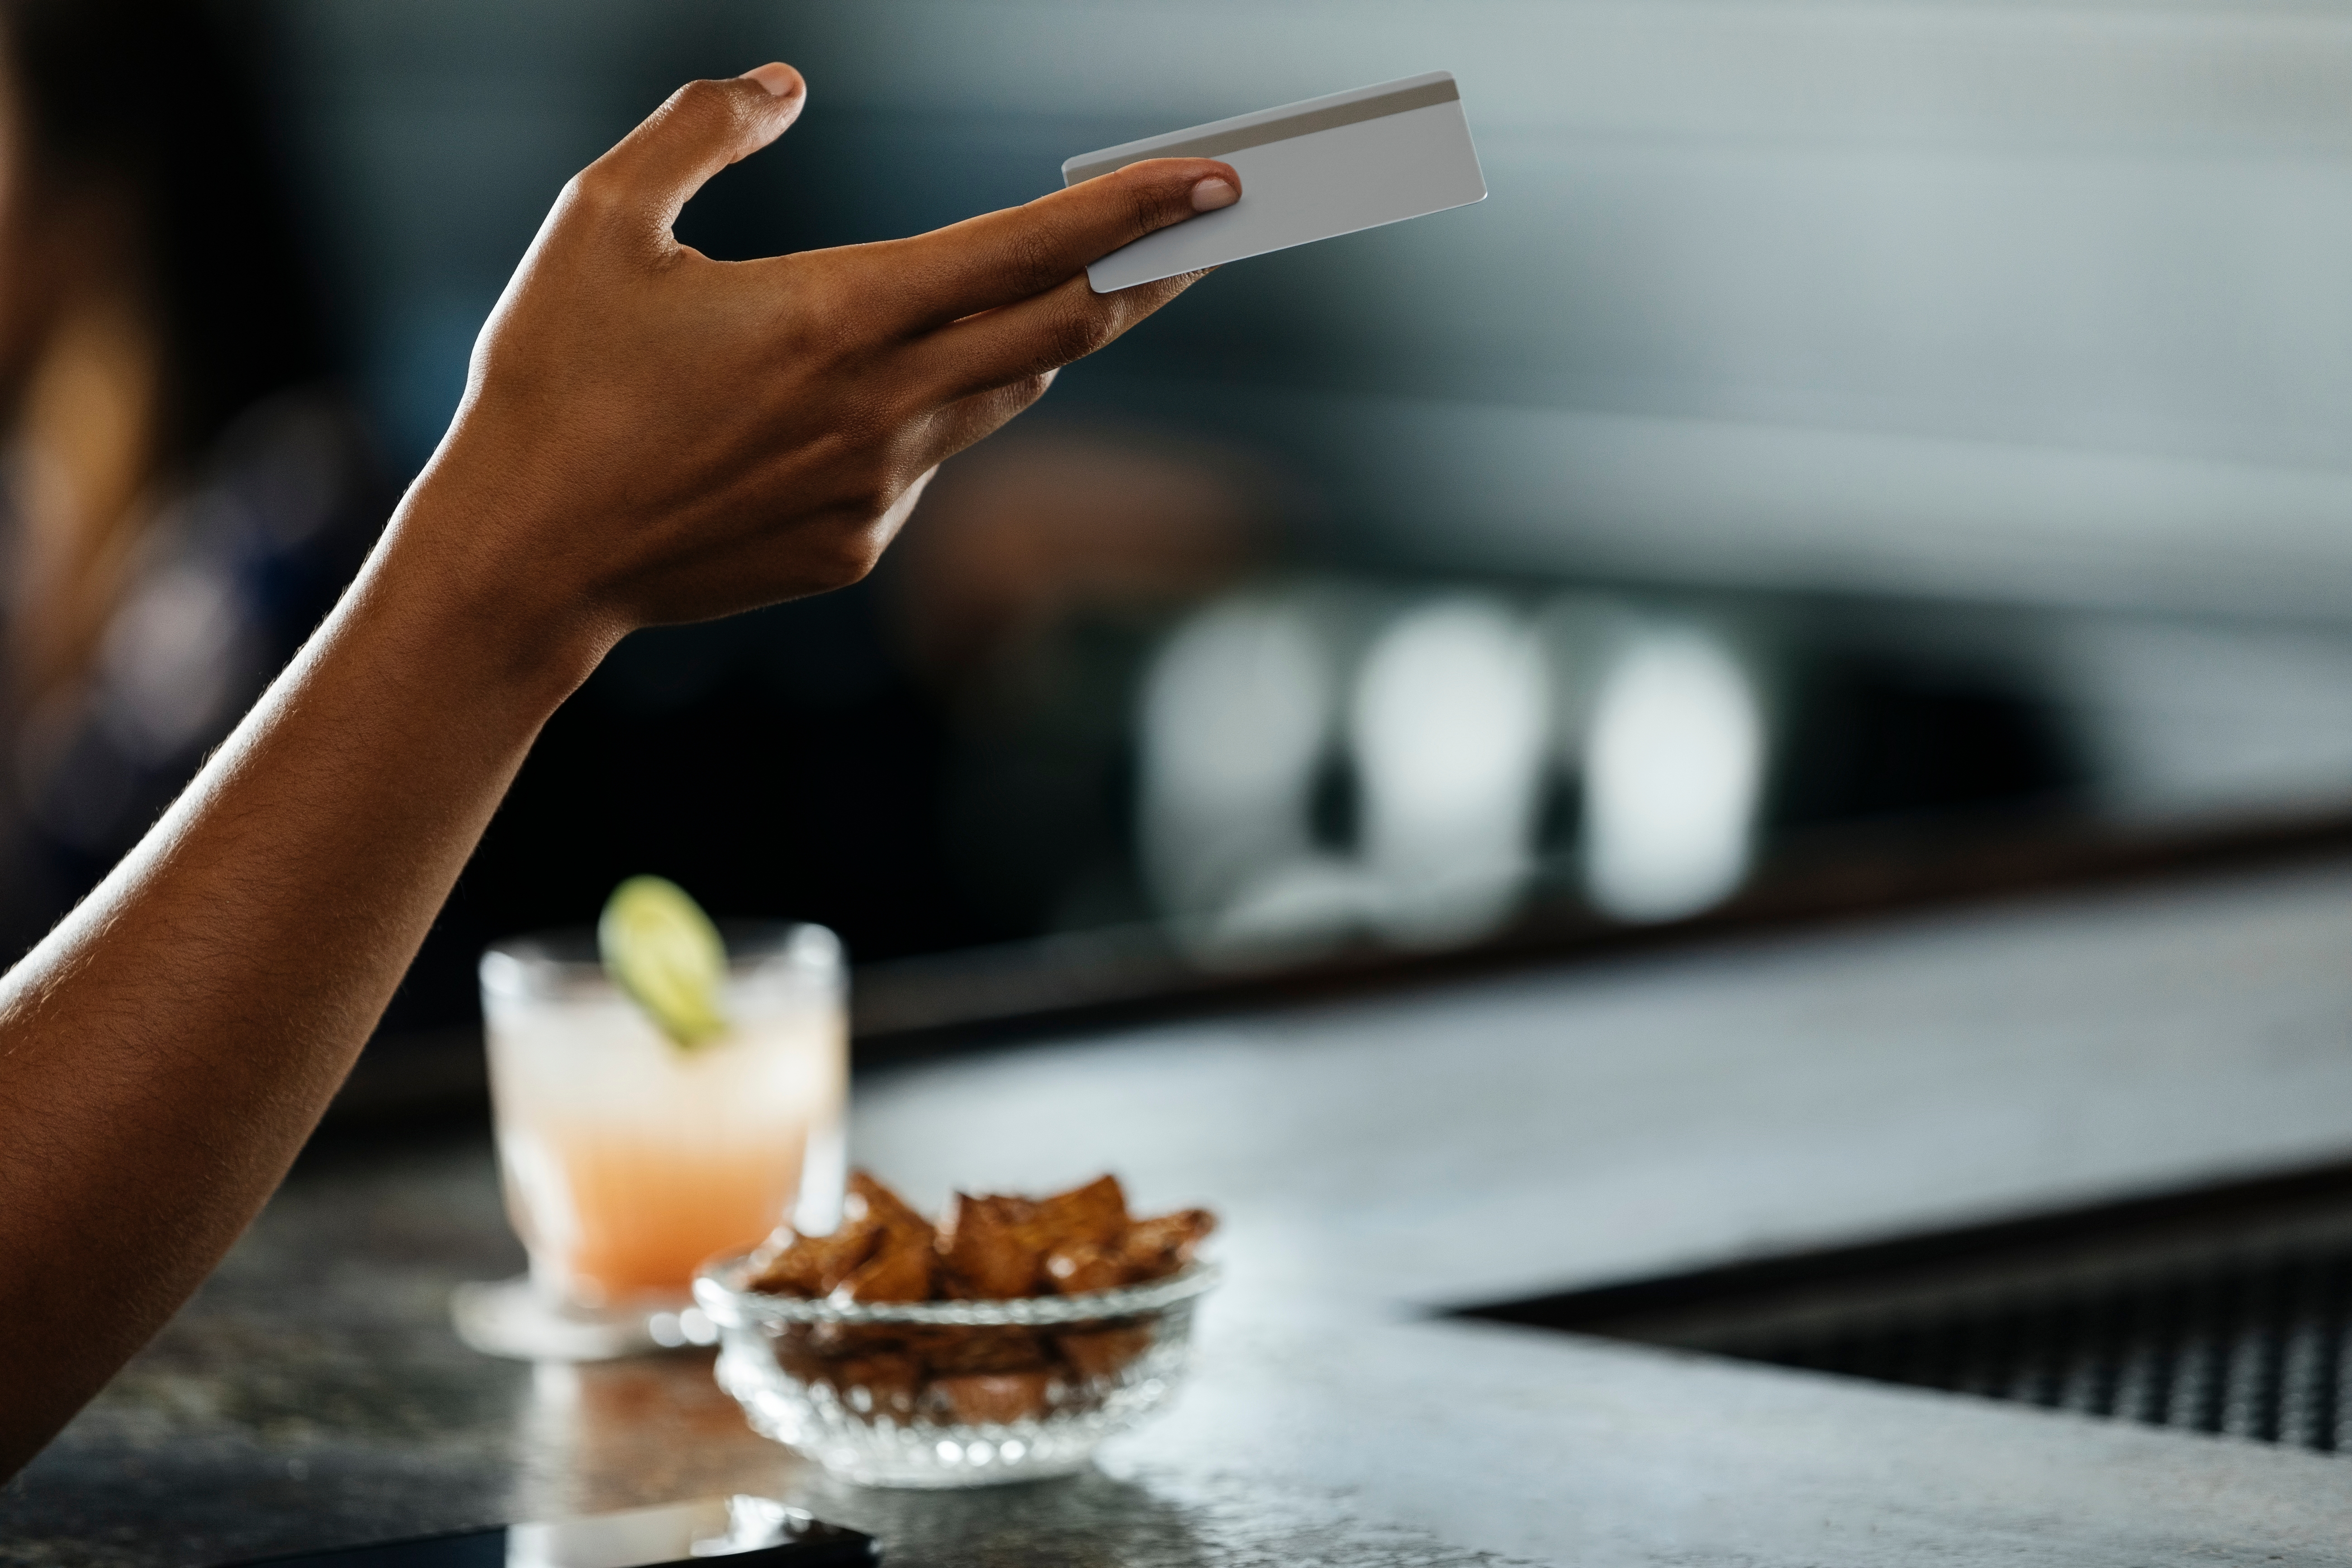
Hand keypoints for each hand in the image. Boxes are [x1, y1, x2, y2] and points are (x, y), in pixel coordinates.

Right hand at [399, 63, 1238, 667]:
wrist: (527, 556)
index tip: (1217, 184)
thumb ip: (703, 130)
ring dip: (1039, 338)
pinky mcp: (861, 544)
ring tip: (1068, 292)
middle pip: (1063, 328)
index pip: (1029, 250)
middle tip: (1208, 236)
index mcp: (837, 312)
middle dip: (1145, 275)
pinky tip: (861, 403)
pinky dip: (929, 413)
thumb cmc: (552, 381)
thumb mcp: (600, 220)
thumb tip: (784, 86)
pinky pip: (930, 459)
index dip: (1133, 212)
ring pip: (1004, 393)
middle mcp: (882, 404)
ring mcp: (880, 486)